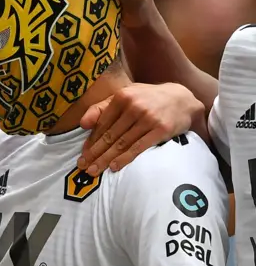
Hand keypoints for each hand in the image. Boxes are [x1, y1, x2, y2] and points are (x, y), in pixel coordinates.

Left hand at [78, 83, 203, 175]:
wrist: (182, 98)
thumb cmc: (147, 98)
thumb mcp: (125, 95)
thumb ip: (102, 108)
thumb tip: (82, 124)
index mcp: (122, 97)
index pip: (102, 124)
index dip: (91, 140)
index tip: (82, 154)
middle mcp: (134, 107)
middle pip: (110, 135)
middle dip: (94, 153)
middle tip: (83, 166)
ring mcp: (148, 119)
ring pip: (122, 143)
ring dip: (106, 159)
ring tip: (94, 170)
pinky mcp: (161, 130)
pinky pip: (139, 147)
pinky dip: (125, 158)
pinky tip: (114, 167)